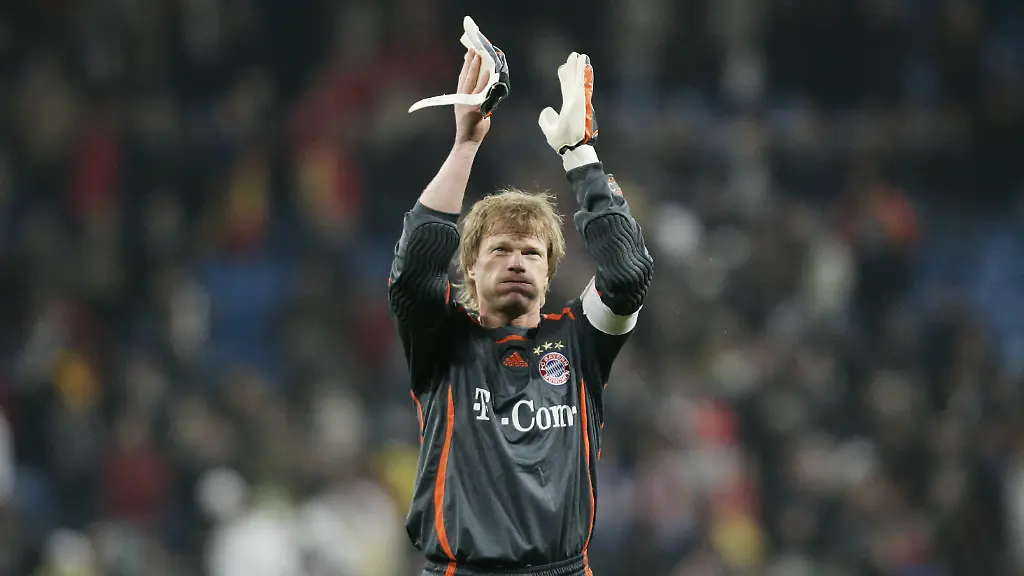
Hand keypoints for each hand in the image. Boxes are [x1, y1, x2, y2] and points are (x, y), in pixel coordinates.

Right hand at [407, 15, 510, 145]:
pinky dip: (484, 81)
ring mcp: (468, 102)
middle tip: (474, 48)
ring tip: (480, 55)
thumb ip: (479, 99)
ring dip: (476, 67)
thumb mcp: (473, 110)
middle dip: (470, 61)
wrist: (467, 141)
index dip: (466, 65)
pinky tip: (488, 72)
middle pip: (466, 76)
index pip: (463, 78)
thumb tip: (488, 90)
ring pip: (472, 80)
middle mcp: (462, 98)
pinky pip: (481, 91)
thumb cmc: (472, 128)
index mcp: (460, 98)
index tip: (469, 53)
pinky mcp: (475, 107)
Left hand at [538, 52, 598, 154]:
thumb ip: (547, 120)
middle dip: (573, 69)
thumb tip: (547, 110)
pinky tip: (583, 61)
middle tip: (573, 56)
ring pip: (579, 80)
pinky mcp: (582, 100)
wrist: (572, 148)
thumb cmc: (563, 142)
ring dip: (580, 67)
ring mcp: (580, 101)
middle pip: (574, 81)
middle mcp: (576, 102)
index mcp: (568, 108)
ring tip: (580, 55)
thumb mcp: (550, 130)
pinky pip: (583, 83)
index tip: (563, 67)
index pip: (567, 89)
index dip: (565, 78)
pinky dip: (583, 72)